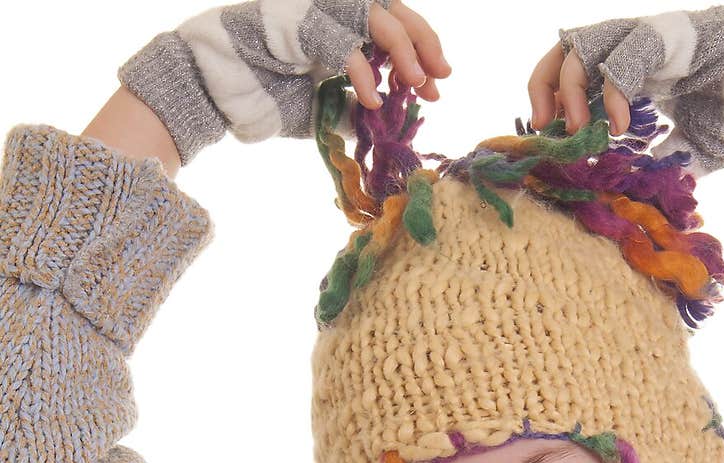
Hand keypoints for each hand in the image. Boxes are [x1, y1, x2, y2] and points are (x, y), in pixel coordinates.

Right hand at [117, 1, 451, 167]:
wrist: (210, 91)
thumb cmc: (259, 97)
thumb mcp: (321, 107)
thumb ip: (353, 105)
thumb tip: (390, 116)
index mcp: (338, 24)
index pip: (392, 24)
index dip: (421, 49)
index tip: (438, 81)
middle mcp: (330, 9)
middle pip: (394, 10)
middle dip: (424, 45)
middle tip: (439, 79)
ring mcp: (314, 10)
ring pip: (378, 18)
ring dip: (404, 53)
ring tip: (415, 87)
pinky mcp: (298, 22)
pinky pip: (344, 44)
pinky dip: (364, 73)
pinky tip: (373, 101)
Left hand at [528, 8, 723, 178]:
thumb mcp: (692, 147)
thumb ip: (663, 162)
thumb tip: (640, 191)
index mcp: (636, 71)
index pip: (577, 73)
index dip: (554, 100)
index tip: (550, 135)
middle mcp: (635, 49)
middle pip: (566, 50)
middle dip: (544, 86)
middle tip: (545, 127)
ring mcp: (650, 38)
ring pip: (584, 45)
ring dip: (568, 87)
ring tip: (575, 127)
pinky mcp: (668, 36)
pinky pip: (622, 58)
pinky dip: (609, 93)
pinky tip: (615, 124)